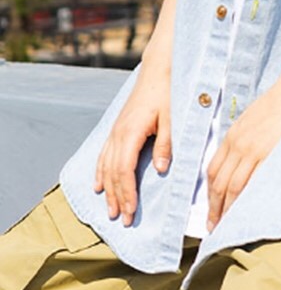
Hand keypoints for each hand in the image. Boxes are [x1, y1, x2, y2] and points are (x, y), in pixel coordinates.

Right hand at [93, 63, 171, 225]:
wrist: (159, 69)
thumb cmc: (168, 92)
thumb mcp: (173, 119)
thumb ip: (167, 145)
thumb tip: (161, 171)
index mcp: (131, 133)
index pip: (124, 170)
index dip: (126, 192)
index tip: (129, 212)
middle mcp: (118, 133)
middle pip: (112, 172)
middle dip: (116, 197)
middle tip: (121, 220)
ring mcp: (115, 130)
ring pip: (106, 165)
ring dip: (107, 189)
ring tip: (109, 210)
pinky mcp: (118, 128)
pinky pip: (104, 155)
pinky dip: (100, 172)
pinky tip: (98, 185)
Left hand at [206, 77, 280, 230]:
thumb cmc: (278, 103)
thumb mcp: (251, 119)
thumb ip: (243, 138)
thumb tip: (241, 158)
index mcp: (232, 136)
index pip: (212, 170)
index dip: (209, 193)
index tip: (211, 209)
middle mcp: (236, 144)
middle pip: (218, 182)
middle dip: (213, 208)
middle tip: (213, 227)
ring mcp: (251, 150)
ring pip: (231, 186)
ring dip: (226, 209)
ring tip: (226, 226)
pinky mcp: (267, 153)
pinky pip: (252, 181)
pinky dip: (245, 199)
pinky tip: (246, 211)